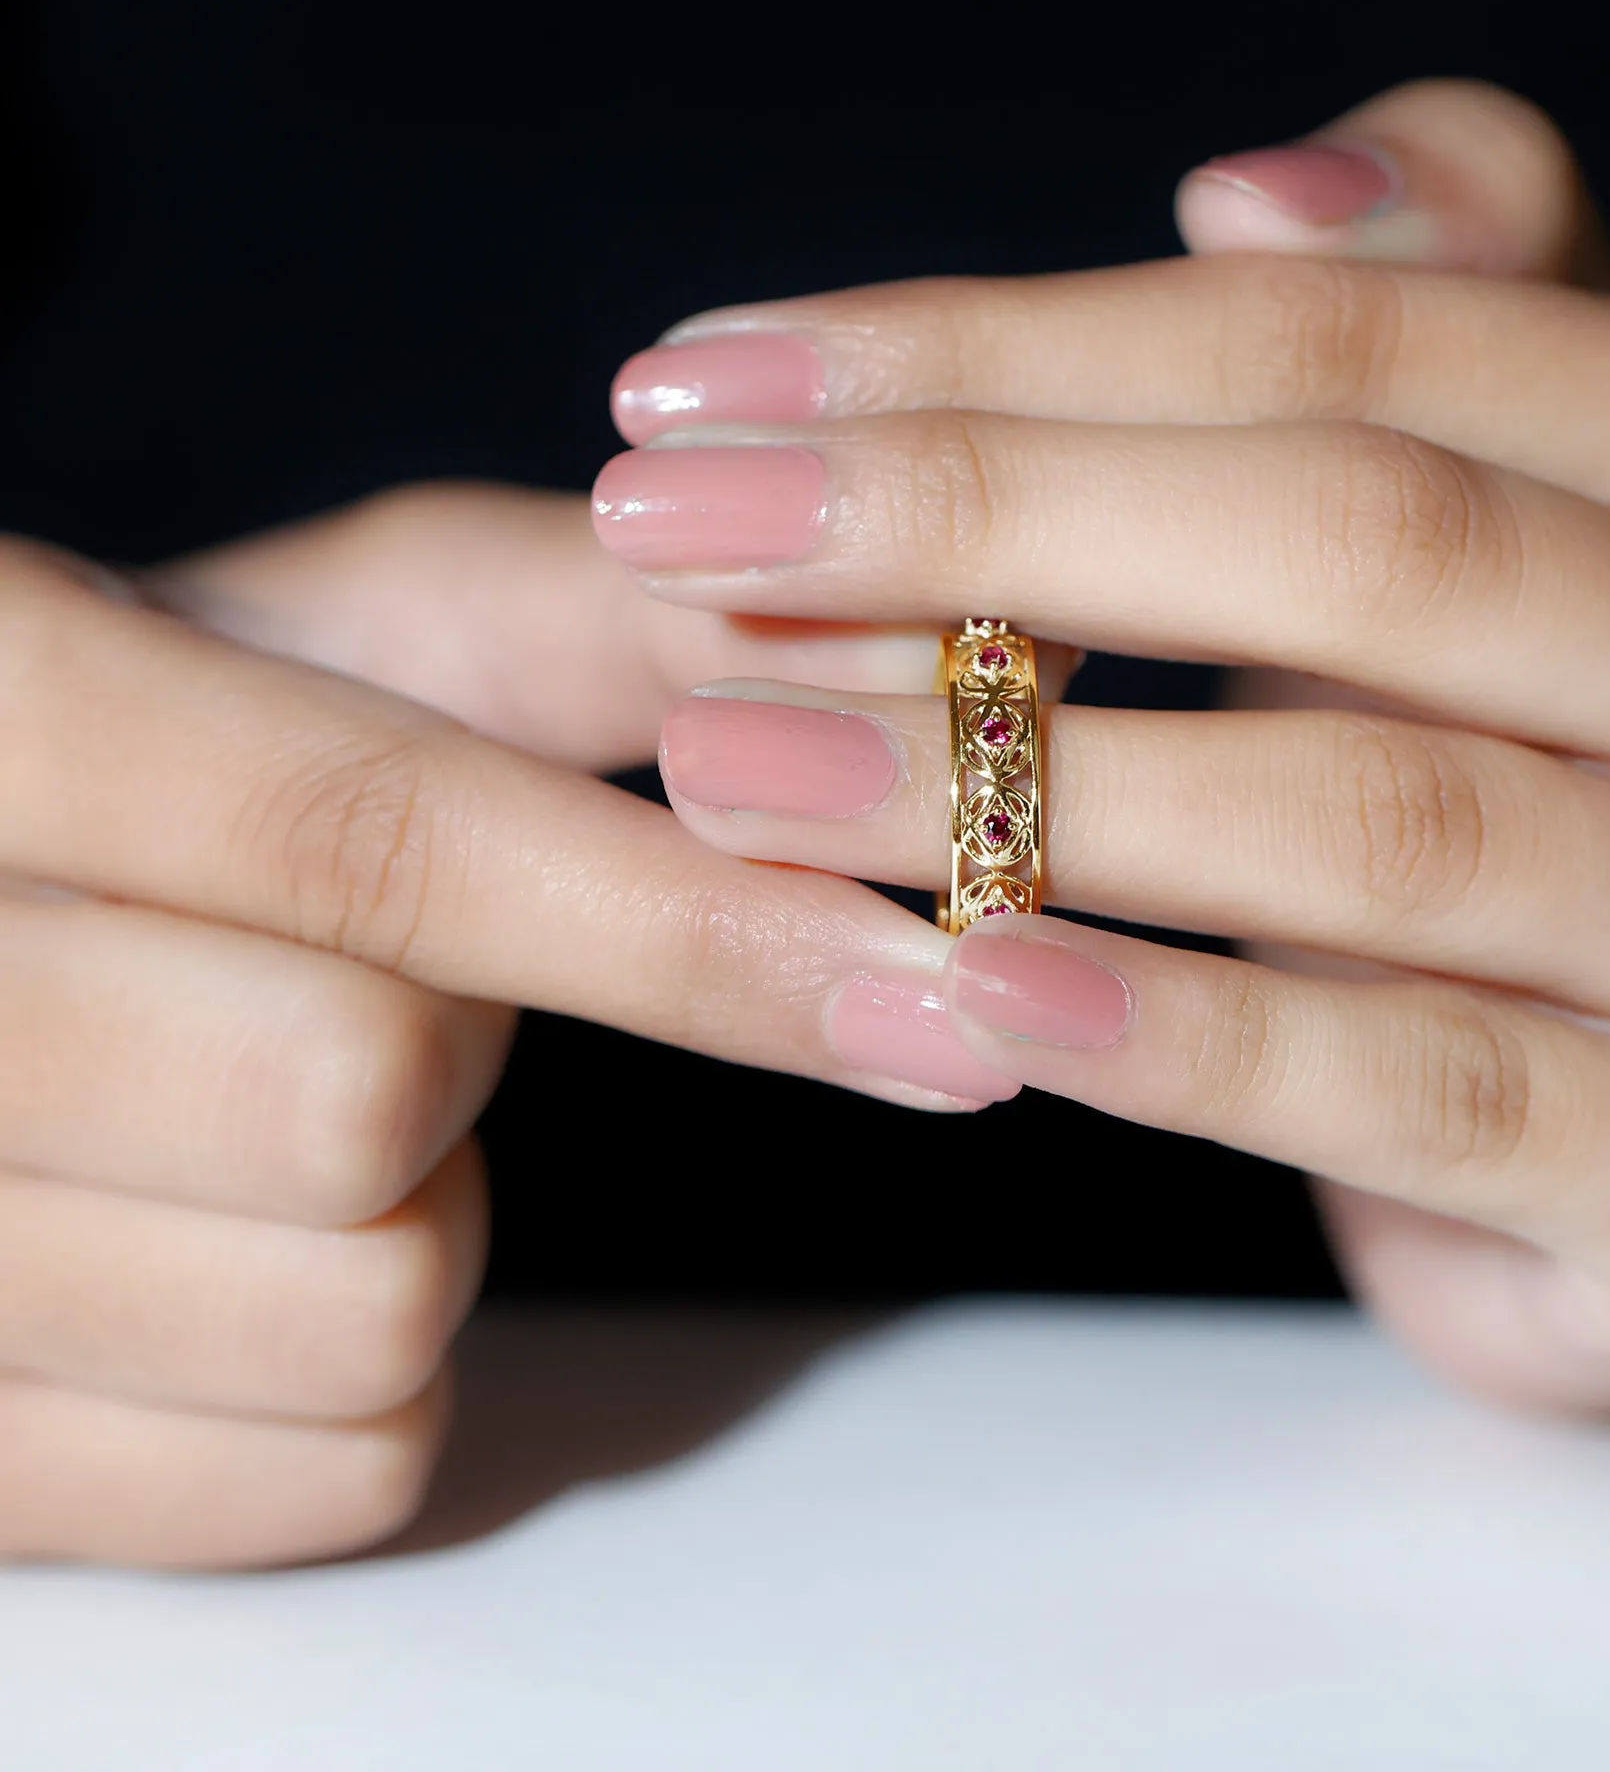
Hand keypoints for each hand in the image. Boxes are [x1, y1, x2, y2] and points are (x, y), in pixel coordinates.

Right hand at [0, 498, 1000, 1567]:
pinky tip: (273, 1234)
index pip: (378, 847)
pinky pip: (331, 1471)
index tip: (939, 985)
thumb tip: (917, 646)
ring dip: (432, 1208)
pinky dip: (386, 1365)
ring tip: (308, 1091)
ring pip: (362, 1315)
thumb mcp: (353, 632)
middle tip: (403, 977)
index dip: (686, 923)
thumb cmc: (182, 743)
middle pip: (356, 1101)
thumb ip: (622, 626)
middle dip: (464, 1045)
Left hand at [591, 81, 1609, 1416]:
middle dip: (980, 526)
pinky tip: (968, 992)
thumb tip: (1242, 195)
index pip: (1351, 336)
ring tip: (729, 762)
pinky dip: (1180, 1040)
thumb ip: (1423, 315)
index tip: (718, 381)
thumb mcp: (1508, 517)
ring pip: (1376, 823)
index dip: (1008, 345)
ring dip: (1010, 784)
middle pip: (1368, 543)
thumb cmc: (1558, 774)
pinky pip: (1425, 1096)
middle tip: (671, 539)